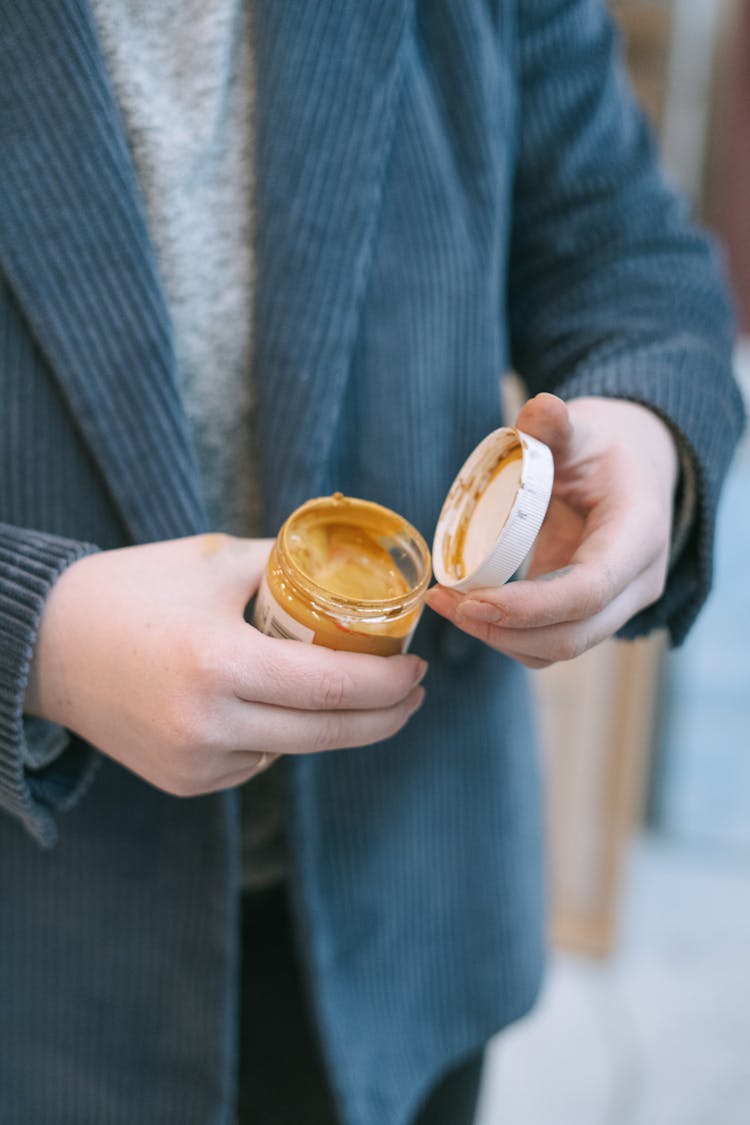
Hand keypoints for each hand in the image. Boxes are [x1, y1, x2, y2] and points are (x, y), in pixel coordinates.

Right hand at [24, 535, 426, 794]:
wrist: (47, 644)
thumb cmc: (132, 590)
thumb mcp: (215, 561)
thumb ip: (286, 566)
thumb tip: (351, 569)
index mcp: (220, 662)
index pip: (332, 685)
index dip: (388, 683)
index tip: (420, 665)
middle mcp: (209, 724)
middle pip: (328, 733)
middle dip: (384, 716)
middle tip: (413, 691)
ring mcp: (195, 762)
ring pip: (295, 749)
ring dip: (335, 725)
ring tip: (357, 691)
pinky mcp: (184, 781)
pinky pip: (256, 760)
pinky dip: (280, 735)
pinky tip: (277, 707)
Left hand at [426, 393, 678, 667]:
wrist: (634, 470)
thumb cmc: (604, 448)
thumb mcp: (584, 430)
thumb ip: (558, 425)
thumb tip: (538, 408)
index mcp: (639, 536)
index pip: (588, 591)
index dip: (529, 607)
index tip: (471, 600)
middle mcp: (637, 583)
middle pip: (571, 636)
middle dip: (502, 631)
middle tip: (445, 604)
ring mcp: (616, 606)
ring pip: (557, 649)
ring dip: (498, 639)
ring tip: (446, 605)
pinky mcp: (589, 615)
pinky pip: (547, 643)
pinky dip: (505, 636)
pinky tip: (466, 610)